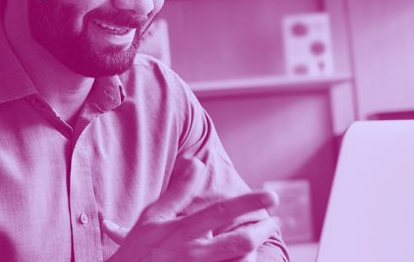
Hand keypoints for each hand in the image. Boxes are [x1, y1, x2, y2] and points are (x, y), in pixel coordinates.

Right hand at [101, 157, 279, 261]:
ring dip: (252, 254)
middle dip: (262, 232)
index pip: (220, 212)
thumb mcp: (153, 217)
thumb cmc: (139, 249)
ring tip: (256, 242)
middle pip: (240, 243)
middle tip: (274, 223)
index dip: (248, 203)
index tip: (271, 196)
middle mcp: (191, 255)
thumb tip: (196, 161)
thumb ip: (178, 191)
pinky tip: (242, 257)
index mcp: (180, 232)